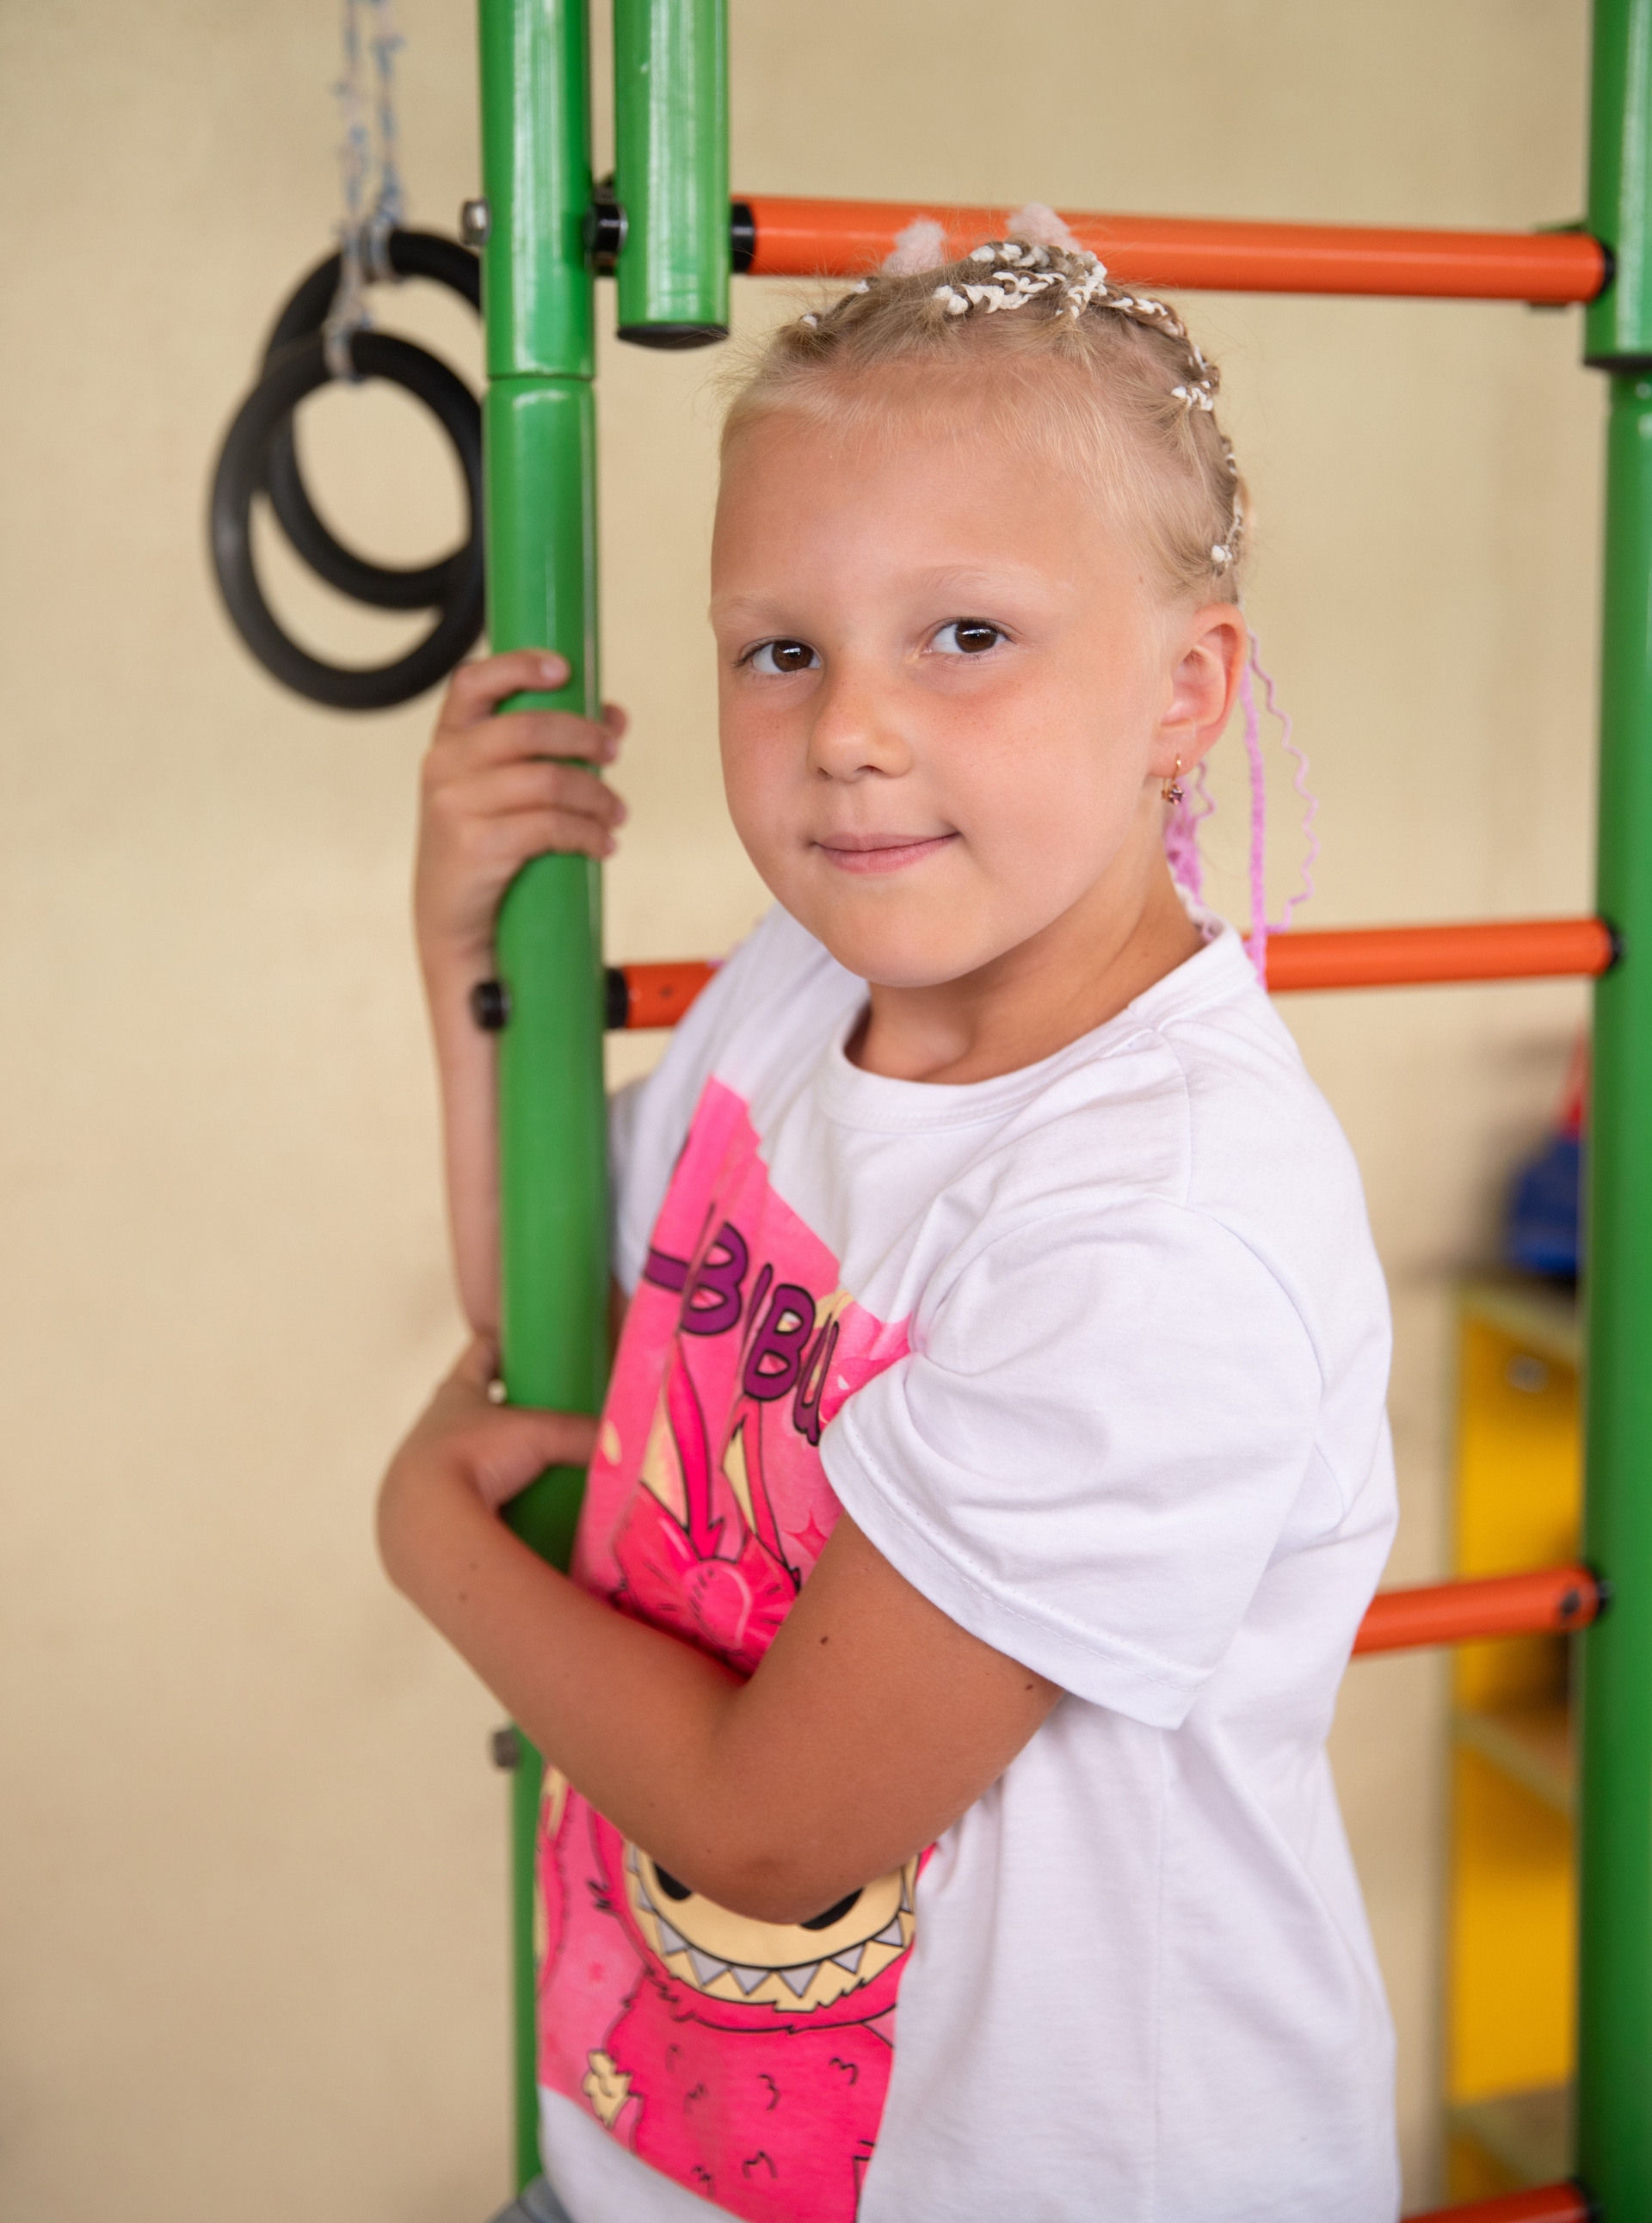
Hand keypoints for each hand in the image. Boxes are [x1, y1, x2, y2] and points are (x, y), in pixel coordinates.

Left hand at [381, 1338, 599, 1530]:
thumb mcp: (539, 1436)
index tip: (525, 1341)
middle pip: (471, 1403)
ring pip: (466, 1451)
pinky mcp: (430, 1507)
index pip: (479, 1352)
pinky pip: (465, 1494)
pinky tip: (515, 1506)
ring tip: (532, 1466)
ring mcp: (427, 1467)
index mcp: (455, 1393)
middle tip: (541, 1411)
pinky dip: (488, 1496)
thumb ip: (583, 1435)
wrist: (427, 1520)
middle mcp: (435, 1425)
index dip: (502, 1343)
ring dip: (493, 1456)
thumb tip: (622, 1442)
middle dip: (502, 1405)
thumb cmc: (474, 1457)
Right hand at [415, 649, 627, 973]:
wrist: (455, 923)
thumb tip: (614, 714)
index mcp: (449, 740)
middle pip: (527, 729)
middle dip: (583, 736)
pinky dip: (587, 834)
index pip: (473, 681)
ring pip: (547, 780)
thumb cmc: (488, 845)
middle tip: (614, 754)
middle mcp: (443, 765)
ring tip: (617, 814)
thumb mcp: (506, 791)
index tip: (565, 670)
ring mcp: (455, 806)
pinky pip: (549, 827)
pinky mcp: (475, 846)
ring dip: (596, 796)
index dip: (519, 666)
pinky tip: (603, 845)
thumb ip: (552, 748)